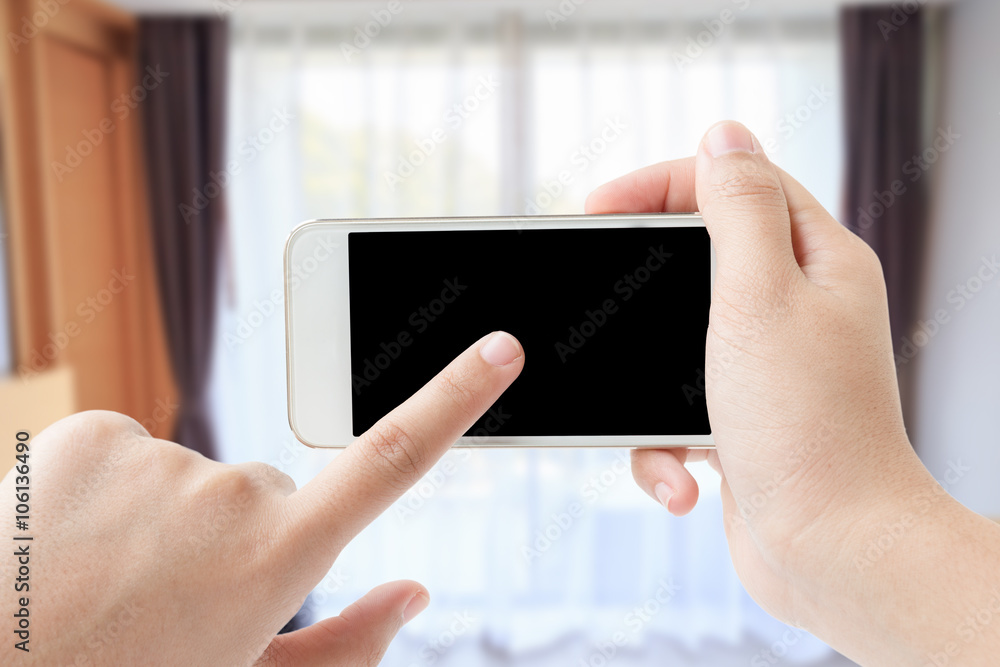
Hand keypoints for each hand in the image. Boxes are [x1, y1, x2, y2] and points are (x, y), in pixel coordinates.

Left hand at [5, 332, 522, 665]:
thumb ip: (347, 648)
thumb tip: (416, 590)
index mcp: (277, 559)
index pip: (390, 460)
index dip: (455, 402)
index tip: (501, 349)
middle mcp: (232, 494)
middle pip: (264, 494)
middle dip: (232, 538)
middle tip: (161, 602)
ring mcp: (159, 457)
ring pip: (189, 477)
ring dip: (160, 520)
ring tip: (101, 582)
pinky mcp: (91, 432)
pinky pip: (126, 452)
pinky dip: (104, 493)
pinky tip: (65, 546)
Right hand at [587, 121, 999, 663]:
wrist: (830, 549)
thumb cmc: (806, 427)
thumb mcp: (761, 296)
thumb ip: (738, 209)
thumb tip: (724, 136)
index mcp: (817, 261)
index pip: (736, 183)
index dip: (662, 183)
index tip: (597, 208)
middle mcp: (799, 307)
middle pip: (698, 258)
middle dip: (642, 287)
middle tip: (598, 294)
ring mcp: (767, 366)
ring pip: (673, 341)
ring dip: (648, 389)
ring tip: (658, 426)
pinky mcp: (740, 418)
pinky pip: (674, 408)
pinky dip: (665, 445)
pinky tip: (683, 477)